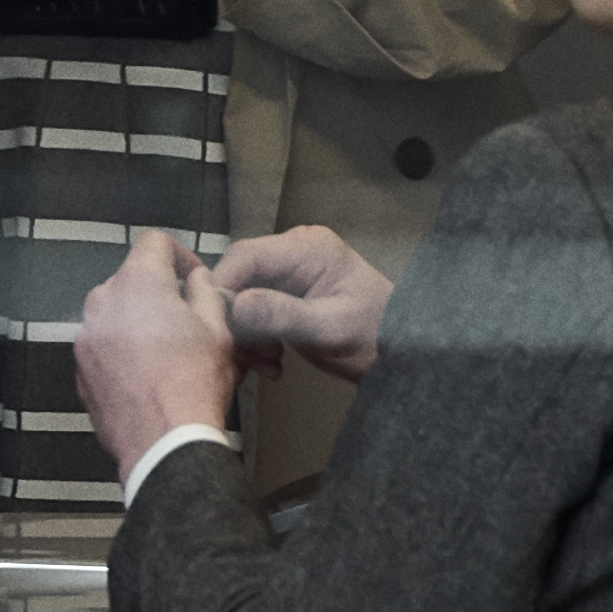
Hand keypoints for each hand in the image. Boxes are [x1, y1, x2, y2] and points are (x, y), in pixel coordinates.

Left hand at [69, 226, 246, 473]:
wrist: (164, 444)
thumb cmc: (193, 386)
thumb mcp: (219, 328)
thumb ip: (206, 291)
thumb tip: (197, 282)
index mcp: (138, 283)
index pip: (154, 242)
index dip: (180, 255)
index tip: (194, 278)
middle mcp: (103, 303)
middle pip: (132, 280)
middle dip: (159, 294)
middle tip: (187, 320)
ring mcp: (86, 339)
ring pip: (116, 315)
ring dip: (139, 324)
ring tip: (168, 353)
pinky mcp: (80, 370)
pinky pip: (103, 348)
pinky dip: (122, 353)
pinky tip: (148, 376)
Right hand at [214, 221, 394, 378]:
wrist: (398, 353)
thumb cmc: (374, 336)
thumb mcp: (328, 328)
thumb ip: (282, 315)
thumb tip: (236, 306)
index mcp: (307, 247)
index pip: (245, 256)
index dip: (222, 287)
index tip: (214, 325)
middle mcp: (294, 251)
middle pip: (240, 277)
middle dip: (236, 319)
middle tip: (247, 355)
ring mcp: (290, 272)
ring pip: (243, 297)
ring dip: (246, 334)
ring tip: (267, 363)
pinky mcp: (286, 293)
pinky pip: (255, 311)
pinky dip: (256, 338)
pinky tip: (271, 362)